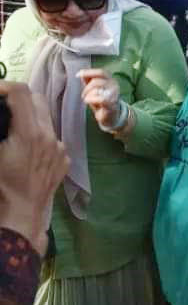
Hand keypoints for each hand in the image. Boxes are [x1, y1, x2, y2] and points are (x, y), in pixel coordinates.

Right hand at [0, 82, 68, 254]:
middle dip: (17, 97)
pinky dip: (38, 135)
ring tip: (10, 125)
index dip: (4, 86)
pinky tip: (24, 148)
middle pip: (37, 100)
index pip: (21, 93)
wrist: (20, 218)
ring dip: (28, 116)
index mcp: (30, 134)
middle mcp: (50, 137)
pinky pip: (52, 138)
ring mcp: (60, 149)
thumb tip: (0, 115)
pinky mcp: (64, 161)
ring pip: (45, 119)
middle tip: (0, 103)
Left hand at [77, 68, 121, 128]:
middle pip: (96, 82)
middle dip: (86, 88)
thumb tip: (80, 73)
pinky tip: (90, 102)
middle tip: (84, 95)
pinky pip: (100, 99)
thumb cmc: (101, 101)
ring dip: (88, 96)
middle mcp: (114, 86)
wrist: (111, 116)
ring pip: (96, 90)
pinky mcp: (112, 104)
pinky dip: (91, 100)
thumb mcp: (95, 89)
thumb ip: (89, 80)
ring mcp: (114, 95)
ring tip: (89, 100)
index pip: (101, 72)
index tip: (77, 75)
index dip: (89, 72)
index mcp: (111, 80)